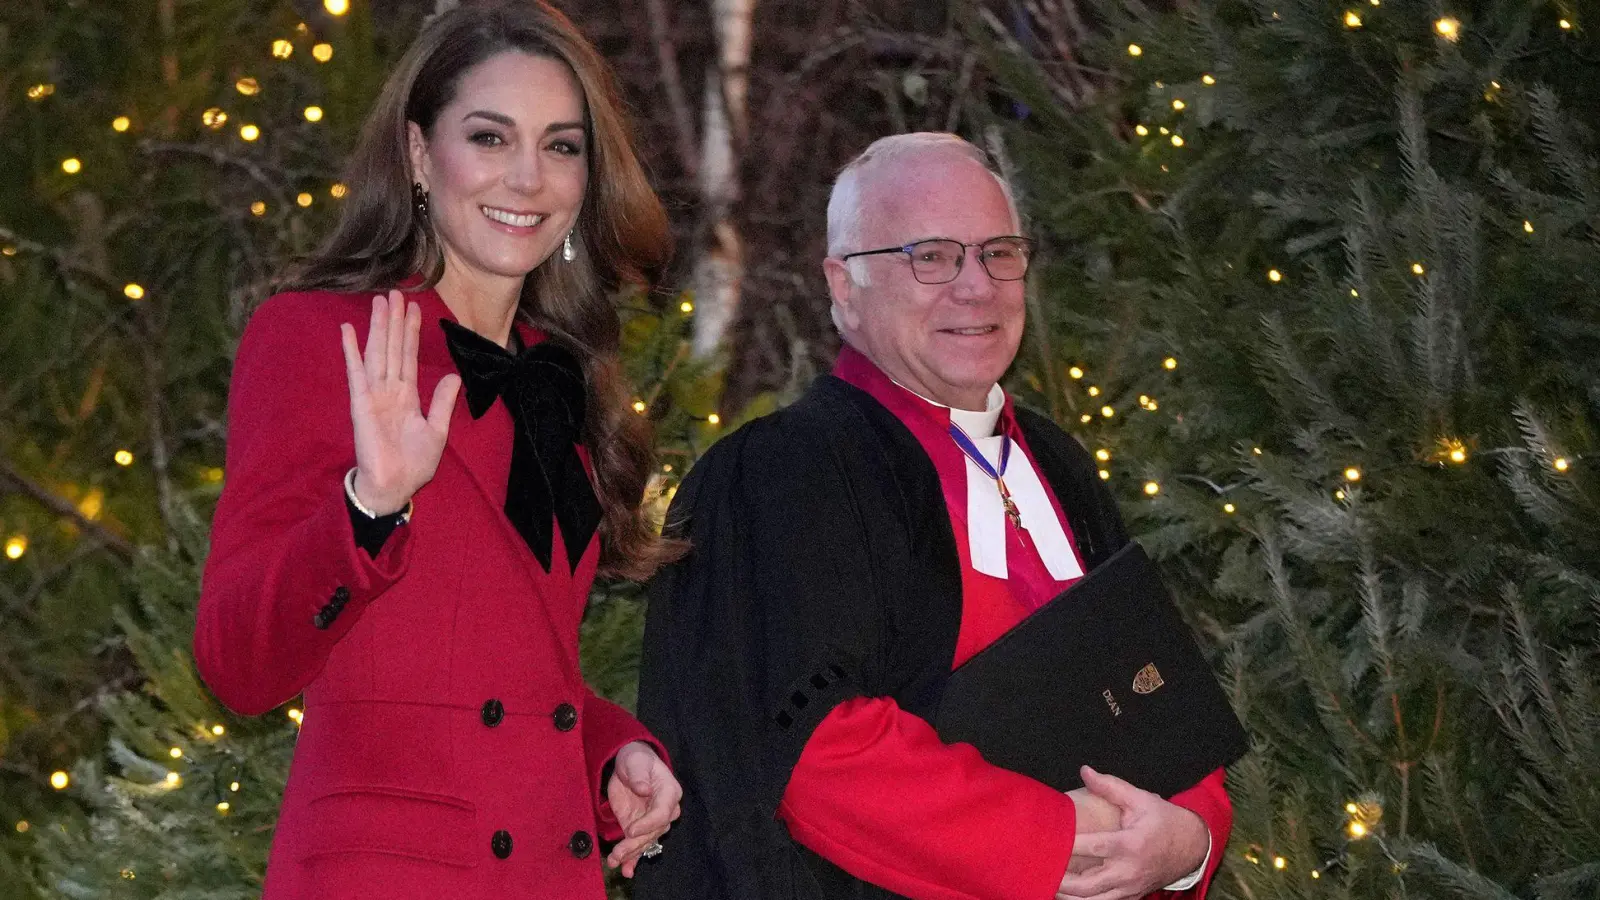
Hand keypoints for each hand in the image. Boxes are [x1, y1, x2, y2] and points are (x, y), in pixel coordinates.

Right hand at [340, 290, 460, 513]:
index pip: (408, 356)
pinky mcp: (362, 404)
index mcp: (407, 396)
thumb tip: (454, 376)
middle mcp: (389, 390)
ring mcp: (374, 395)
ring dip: (378, 327)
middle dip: (394, 321)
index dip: (411, 332)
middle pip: (392, 347)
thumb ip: (443, 403)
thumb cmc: (413, 463)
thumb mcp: (437, 431)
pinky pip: (357, 373)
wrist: (395, 485)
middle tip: (395, 292)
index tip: (413, 308)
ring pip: (378, 353)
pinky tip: (348, 331)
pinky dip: (352, 351)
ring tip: (379, 301)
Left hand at [604, 741, 682, 876]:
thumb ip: (639, 775)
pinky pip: (639, 845)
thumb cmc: (637, 760)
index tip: (631, 830)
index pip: (662, 813)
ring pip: (645, 841)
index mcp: (670, 793)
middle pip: (653, 832)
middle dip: (636, 843)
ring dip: (631, 854)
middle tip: (619, 852)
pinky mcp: (640, 828)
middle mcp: (665, 811)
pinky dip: (632, 858)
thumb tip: (644, 789)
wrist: (631, 766)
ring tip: (615, 861)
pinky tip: (626, 870)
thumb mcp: (636, 762)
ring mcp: (652, 821)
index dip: (648, 823)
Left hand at [1056, 767, 1208, 899]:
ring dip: (1069, 897)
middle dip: (1062, 881)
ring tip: (1048, 884)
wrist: (1193, 847)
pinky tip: (1066, 895)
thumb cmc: (1164, 820)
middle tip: (1041, 868)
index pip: (1093, 848)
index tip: (1048, 840)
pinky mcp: (1131, 897)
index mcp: (1130, 845)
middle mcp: (1129, 871)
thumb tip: (1085, 770)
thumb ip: (1110, 786)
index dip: (1069, 845)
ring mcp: (1130, 888)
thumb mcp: (1140, 799)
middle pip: (1088, 885)